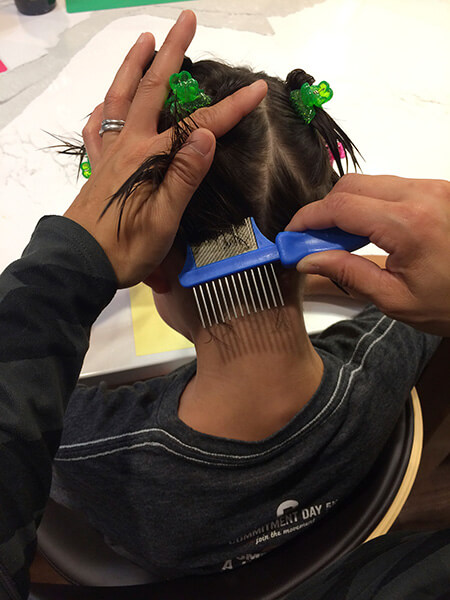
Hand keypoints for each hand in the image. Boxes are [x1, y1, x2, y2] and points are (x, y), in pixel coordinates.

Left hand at [64, 10, 266, 287]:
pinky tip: (106, 102)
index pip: (198, 125)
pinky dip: (104, 108)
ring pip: (120, 98)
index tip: (256, 88)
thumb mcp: (163, 220)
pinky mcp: (98, 166)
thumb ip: (183, 177)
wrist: (80, 264)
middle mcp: (129, 146)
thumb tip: (205, 135)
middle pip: (152, 90)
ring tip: (145, 40)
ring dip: (133, 65)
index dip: (229, 108)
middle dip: (172, 53)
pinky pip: (98, 128)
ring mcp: (110, 153)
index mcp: (150, 159)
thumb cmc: (126, 249)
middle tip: (186, 20)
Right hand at [286, 174, 449, 335]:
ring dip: (346, 207)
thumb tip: (308, 259)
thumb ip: (347, 273)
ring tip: (338, 241)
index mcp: (410, 224)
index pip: (341, 207)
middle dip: (324, 210)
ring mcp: (434, 189)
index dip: (308, 218)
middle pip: (351, 186)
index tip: (292, 234)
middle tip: (311, 241)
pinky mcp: (439, 191)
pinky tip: (365, 232)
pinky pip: (391, 188)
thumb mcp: (395, 299)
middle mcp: (423, 196)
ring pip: (370, 183)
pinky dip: (368, 205)